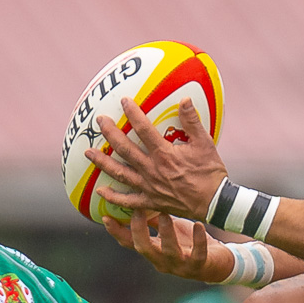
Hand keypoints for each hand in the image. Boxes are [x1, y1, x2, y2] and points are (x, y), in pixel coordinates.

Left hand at [87, 97, 225, 221]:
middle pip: (125, 149)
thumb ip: (192, 122)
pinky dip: (113, 197)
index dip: (132, 113)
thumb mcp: (206, 143)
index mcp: (165, 154)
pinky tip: (101, 191)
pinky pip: (128, 200)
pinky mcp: (150, 201)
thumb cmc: (211, 173)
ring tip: (88, 153)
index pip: (144, 129)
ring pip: (120, 173)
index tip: (123, 101)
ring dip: (103, 162)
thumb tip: (184, 99)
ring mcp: (149, 187)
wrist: (215, 203)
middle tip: (100, 121)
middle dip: (110, 134)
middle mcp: (153, 170)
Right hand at [103, 209, 234, 283]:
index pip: (129, 243)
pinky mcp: (199, 265)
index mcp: (153, 251)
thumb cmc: (188, 243)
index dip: (116, 232)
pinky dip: (198, 239)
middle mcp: (162, 260)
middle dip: (138, 230)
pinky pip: (198, 253)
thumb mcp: (168, 229)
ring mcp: (180, 265)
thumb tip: (136, 199)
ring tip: (165, 214)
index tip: (105, 217)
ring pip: (169, 251)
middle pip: (143, 248)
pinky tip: (198, 224)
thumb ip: (152, 219)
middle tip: (138, 211)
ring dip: (166, 232)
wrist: (217, 263)